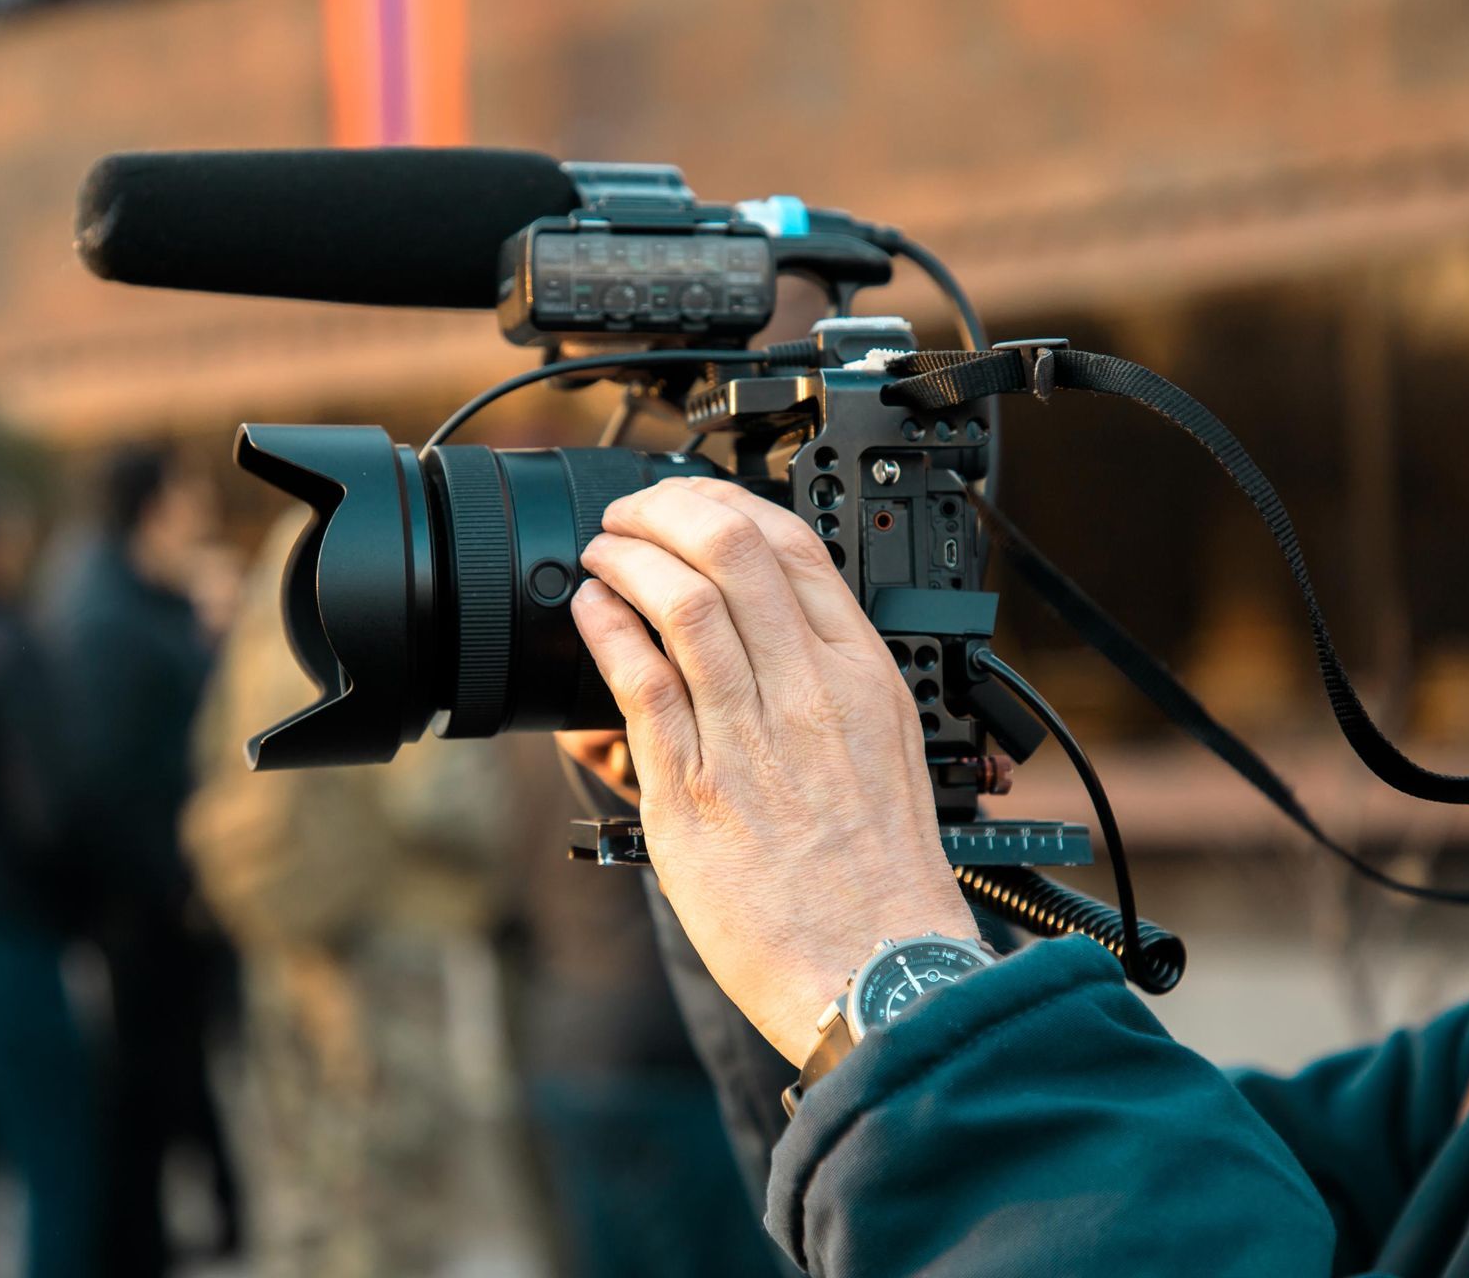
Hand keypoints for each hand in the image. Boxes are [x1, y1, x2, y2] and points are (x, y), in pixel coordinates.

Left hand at [570, 477, 977, 1062]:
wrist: (872, 963)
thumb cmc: (876, 873)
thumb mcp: (881, 748)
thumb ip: (828, 682)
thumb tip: (767, 629)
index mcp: (862, 675)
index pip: (796, 546)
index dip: (728, 505)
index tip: (691, 505)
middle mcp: (810, 692)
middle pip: (735, 550)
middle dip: (666, 511)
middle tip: (630, 516)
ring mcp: (752, 737)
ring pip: (686, 602)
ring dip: (627, 559)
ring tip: (601, 554)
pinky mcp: (695, 788)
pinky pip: (642, 680)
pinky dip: (607, 628)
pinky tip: (588, 610)